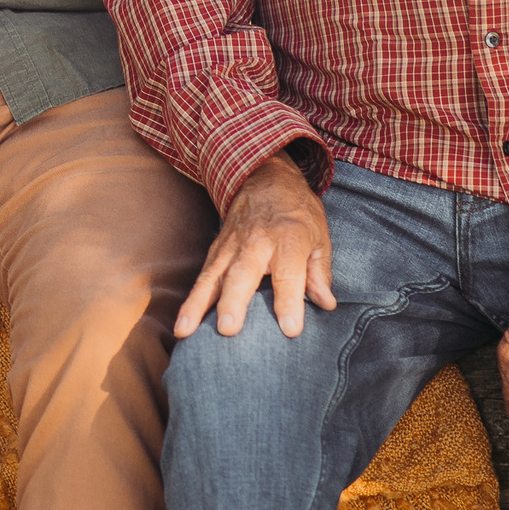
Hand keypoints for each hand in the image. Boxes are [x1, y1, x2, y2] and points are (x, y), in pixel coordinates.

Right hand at [176, 152, 335, 339]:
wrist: (265, 177)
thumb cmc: (297, 213)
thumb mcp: (319, 237)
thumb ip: (320, 272)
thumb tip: (325, 303)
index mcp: (289, 239)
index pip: (288, 273)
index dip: (289, 301)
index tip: (290, 329)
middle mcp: (256, 243)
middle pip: (242, 274)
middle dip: (234, 302)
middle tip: (228, 329)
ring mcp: (231, 246)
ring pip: (212, 277)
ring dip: (199, 305)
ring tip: (186, 331)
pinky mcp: (216, 251)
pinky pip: (202, 277)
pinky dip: (191, 301)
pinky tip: (182, 325)